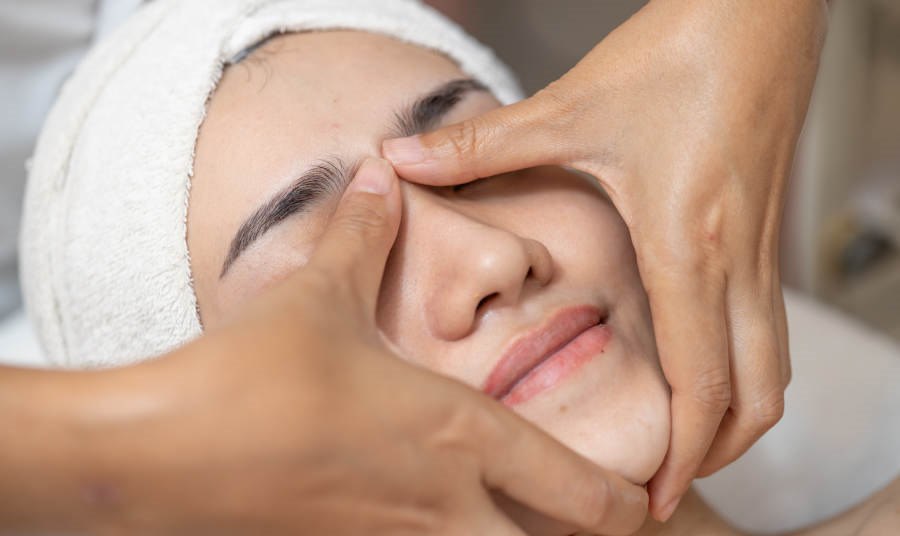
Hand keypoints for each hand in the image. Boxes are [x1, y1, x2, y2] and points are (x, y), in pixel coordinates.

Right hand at [22, 158, 643, 534]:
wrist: (162, 451)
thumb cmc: (255, 371)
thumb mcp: (317, 291)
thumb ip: (362, 233)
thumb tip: (378, 175)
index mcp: (456, 434)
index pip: (572, 485)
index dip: (618, 501)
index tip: (641, 502)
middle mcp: (442, 502)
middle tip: (603, 523)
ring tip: (530, 529)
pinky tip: (432, 529)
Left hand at [383, 0, 827, 520]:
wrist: (759, 10)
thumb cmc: (677, 56)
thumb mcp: (571, 108)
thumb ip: (481, 144)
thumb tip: (401, 157)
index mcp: (686, 246)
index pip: (700, 384)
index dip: (680, 455)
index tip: (649, 498)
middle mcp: (734, 260)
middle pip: (753, 398)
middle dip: (714, 454)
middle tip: (667, 485)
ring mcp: (760, 247)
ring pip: (773, 366)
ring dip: (738, 416)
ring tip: (690, 444)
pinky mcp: (764, 228)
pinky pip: (769, 325)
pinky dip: (745, 368)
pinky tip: (706, 364)